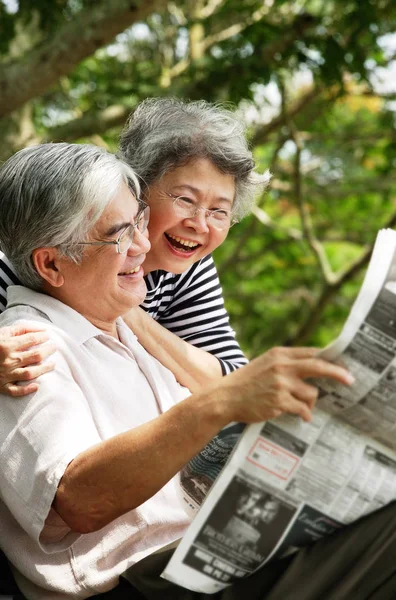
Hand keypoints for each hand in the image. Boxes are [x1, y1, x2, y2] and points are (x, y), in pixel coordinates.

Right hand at [0, 323, 55, 396]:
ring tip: (53, 364)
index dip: (43, 337)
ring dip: (44, 369)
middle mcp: (8, 360)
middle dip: (48, 350)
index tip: (48, 336)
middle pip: (35, 355)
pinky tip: (36, 386)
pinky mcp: (2, 386)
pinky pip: (16, 391)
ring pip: (30, 373)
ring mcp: (6, 374)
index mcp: (7, 345)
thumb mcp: (4, 332)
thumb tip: (42, 330)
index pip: (31, 340)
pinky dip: (26, 390)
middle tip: (54, 347)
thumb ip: (22, 329)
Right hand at [218, 346, 353, 423]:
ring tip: (300, 407)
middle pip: (318, 366)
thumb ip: (285, 364)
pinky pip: (303, 409)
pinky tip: (301, 416)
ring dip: (310, 402)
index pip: (310, 353)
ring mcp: (281, 383)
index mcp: (279, 354)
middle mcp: (281, 366)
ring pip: (311, 393)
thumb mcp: (265, 364)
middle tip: (350, 380)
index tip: (341, 365)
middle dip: (337, 373)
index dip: (328, 359)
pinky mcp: (279, 401)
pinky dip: (305, 414)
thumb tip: (312, 368)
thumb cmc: (246, 383)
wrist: (224, 397)